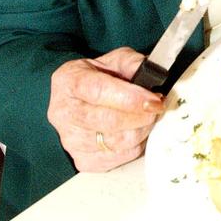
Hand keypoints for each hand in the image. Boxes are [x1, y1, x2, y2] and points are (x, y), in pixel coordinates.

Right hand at [47, 48, 164, 171]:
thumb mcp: (113, 60)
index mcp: (69, 82)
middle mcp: (64, 113)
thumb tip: (152, 76)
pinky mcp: (82, 160)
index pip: (100, 91)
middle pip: (108, 121)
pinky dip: (134, 146)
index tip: (154, 99)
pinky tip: (136, 131)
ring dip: (140, 130)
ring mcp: (71, 140)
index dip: (130, 98)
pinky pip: (117, 158)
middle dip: (140, 115)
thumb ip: (132, 63)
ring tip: (148, 117)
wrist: (76, 99)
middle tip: (156, 107)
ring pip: (116, 143)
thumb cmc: (96, 78)